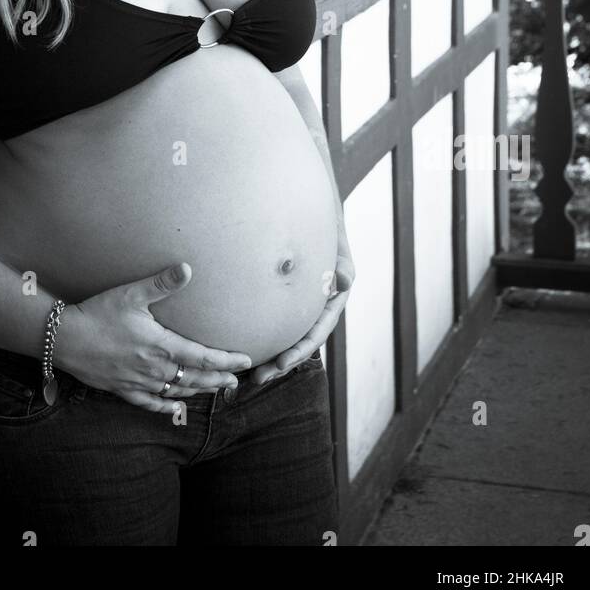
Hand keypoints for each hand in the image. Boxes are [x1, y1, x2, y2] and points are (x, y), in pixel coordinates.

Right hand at [55, 262, 253, 413]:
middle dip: (218, 380)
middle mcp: (154, 369)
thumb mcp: (131, 294)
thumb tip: (187, 268)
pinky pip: (150, 403)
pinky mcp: (122, 389)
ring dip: (199, 391)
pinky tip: (176, 407)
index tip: (245, 362)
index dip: (227, 361)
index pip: (203, 357)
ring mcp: (138, 382)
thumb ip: (161, 284)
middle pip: (195, 378)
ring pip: (177, 391)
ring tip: (215, 390)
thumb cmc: (98, 313)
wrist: (64, 339)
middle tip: (236, 382)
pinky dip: (167, 405)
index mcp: (161, 346)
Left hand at [249, 223, 355, 384]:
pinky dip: (265, 334)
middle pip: (300, 342)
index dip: (300, 350)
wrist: (309, 210)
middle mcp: (318, 306)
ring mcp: (302, 303)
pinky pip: (276, 320)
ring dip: (271, 354)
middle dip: (282, 362)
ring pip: (287, 335)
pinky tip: (244, 343)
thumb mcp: (336, 242)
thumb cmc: (326, 225)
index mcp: (333, 299)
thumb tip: (344, 281)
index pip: (317, 332)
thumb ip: (341, 264)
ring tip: (249, 372)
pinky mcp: (287, 297)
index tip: (282, 364)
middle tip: (259, 378)